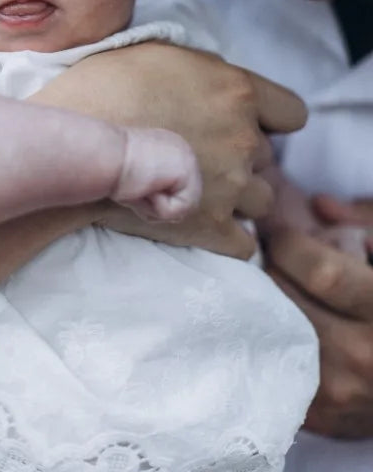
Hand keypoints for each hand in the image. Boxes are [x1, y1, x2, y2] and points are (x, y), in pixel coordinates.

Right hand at [35, 42, 306, 258]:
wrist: (70, 143)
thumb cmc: (100, 89)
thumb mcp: (157, 53)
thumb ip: (203, 69)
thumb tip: (214, 81)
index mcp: (236, 90)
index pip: (292, 113)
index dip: (269, 119)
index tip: (243, 124)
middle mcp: (243, 138)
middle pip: (268, 158)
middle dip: (239, 157)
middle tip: (196, 154)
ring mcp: (231, 186)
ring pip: (260, 201)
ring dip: (235, 197)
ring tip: (193, 190)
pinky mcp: (211, 227)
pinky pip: (244, 244)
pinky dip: (225, 236)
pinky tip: (196, 221)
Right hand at [114, 126, 201, 221]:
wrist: (105, 155)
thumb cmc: (111, 166)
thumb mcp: (139, 176)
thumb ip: (155, 185)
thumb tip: (161, 203)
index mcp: (172, 149)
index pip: (176, 190)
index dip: (154, 198)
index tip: (135, 183)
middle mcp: (184, 151)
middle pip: (183, 201)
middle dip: (157, 205)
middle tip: (136, 188)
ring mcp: (189, 159)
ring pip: (182, 208)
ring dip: (156, 207)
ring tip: (140, 187)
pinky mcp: (188, 173)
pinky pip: (179, 209)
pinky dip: (158, 207)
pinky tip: (146, 188)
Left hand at [267, 203, 372, 438]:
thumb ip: (365, 222)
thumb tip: (319, 205)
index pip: (322, 273)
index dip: (289, 243)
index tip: (276, 229)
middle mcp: (362, 356)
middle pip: (286, 300)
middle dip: (266, 269)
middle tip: (259, 253)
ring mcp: (337, 392)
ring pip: (270, 332)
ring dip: (260, 303)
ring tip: (261, 284)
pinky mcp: (319, 416)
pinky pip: (272, 366)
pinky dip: (264, 339)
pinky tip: (266, 321)